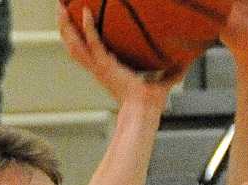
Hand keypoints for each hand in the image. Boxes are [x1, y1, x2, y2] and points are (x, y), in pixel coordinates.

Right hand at [57, 3, 188, 109]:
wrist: (145, 111)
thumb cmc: (151, 102)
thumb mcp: (163, 80)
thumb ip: (172, 70)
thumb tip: (188, 62)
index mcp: (106, 70)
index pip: (87, 50)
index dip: (79, 36)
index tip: (76, 20)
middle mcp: (98, 68)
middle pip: (73, 45)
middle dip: (64, 27)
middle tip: (59, 7)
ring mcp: (99, 67)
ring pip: (74, 44)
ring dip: (66, 26)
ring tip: (60, 6)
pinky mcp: (104, 66)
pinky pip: (93, 43)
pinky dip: (89, 27)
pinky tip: (85, 11)